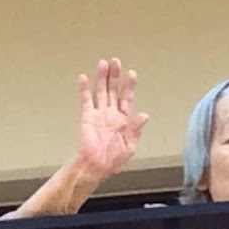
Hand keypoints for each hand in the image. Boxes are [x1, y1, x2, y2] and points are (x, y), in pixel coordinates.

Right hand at [74, 58, 149, 180]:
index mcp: (124, 120)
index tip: (131, 73)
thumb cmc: (113, 159)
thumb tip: (145, 115)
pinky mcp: (87, 117)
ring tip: (103, 64)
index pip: (127, 98)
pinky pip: (86, 101)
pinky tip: (83, 78)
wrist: (96, 167)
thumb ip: (136, 129)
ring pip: (100, 92)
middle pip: (113, 90)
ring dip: (101, 78)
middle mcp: (111, 114)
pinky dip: (84, 90)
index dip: (129, 86)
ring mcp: (99, 114)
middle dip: (115, 76)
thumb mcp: (129, 145)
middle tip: (115, 61)